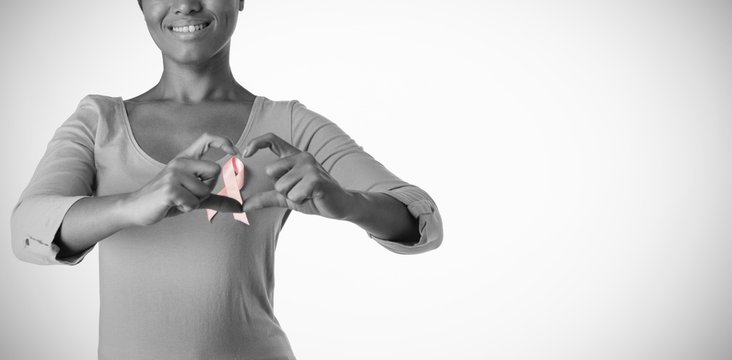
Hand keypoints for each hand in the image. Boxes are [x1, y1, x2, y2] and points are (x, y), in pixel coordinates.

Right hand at [123, 133, 244, 226]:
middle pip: (215, 171)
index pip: (207, 139)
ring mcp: (174, 174)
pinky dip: (187, 208)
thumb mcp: (192, 197)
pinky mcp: (169, 188)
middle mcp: (180, 162)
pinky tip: (173, 204)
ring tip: (178, 200)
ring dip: (195, 202)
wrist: (136, 208)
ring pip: (205, 190)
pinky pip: (193, 202)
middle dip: (208, 189)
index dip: (224, 142)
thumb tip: (239, 206)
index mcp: (185, 159)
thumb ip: (215, 199)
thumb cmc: (166, 200)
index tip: (235, 152)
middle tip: (189, 195)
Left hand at [241, 133, 354, 219]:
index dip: (256, 142)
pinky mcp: (316, 179)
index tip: (245, 154)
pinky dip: (300, 200)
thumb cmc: (313, 197)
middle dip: (280, 188)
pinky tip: (312, 197)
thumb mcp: (286, 196)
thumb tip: (243, 205)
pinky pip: (293, 194)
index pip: (272, 139)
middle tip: (297, 190)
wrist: (340, 204)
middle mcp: (302, 156)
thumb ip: (265, 198)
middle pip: (271, 171)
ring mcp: (310, 166)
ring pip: (281, 186)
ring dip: (292, 196)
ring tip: (307, 194)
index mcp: (294, 156)